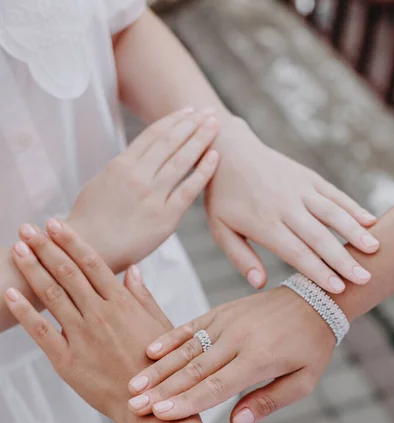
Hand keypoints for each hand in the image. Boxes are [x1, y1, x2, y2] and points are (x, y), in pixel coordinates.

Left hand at [4, 220, 170, 422]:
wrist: (149, 406)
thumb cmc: (159, 367)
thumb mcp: (160, 326)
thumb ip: (142, 296)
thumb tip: (132, 270)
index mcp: (123, 304)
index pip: (92, 263)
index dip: (71, 241)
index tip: (54, 224)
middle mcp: (100, 315)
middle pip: (68, 273)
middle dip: (45, 247)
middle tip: (27, 228)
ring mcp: (82, 337)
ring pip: (52, 295)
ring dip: (33, 269)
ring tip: (17, 249)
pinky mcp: (67, 361)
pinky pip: (41, 331)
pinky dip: (25, 312)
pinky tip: (11, 294)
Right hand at [68, 107, 219, 272]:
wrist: (87, 250)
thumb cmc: (90, 221)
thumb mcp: (99, 184)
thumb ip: (121, 170)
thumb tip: (137, 159)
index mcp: (120, 165)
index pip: (152, 135)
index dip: (173, 120)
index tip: (188, 111)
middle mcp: (137, 176)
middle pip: (170, 142)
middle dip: (192, 124)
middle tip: (208, 111)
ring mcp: (152, 197)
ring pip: (181, 161)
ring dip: (201, 139)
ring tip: (215, 125)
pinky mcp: (164, 218)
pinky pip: (188, 190)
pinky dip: (203, 171)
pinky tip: (215, 157)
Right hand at [127, 286, 335, 422]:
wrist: (314, 299)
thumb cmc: (311, 346)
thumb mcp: (303, 380)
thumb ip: (268, 402)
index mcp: (260, 359)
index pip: (216, 386)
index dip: (186, 402)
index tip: (160, 415)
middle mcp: (238, 338)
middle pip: (193, 370)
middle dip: (161, 391)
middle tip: (133, 406)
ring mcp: (226, 322)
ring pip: (186, 349)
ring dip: (158, 368)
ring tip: (134, 385)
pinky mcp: (221, 311)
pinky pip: (191, 326)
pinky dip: (169, 338)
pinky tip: (149, 351)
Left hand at [207, 117, 378, 292]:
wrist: (228, 152)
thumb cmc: (223, 198)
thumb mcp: (220, 230)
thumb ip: (241, 258)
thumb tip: (260, 284)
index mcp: (263, 223)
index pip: (296, 251)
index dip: (318, 271)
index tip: (337, 288)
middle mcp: (285, 205)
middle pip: (319, 236)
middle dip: (343, 259)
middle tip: (364, 278)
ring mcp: (299, 189)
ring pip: (332, 212)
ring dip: (355, 231)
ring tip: (374, 250)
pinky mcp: (307, 177)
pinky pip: (334, 194)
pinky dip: (353, 207)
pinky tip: (370, 221)